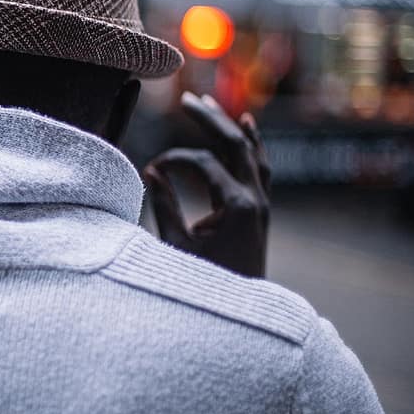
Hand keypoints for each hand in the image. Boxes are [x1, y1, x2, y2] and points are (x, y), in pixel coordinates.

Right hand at [143, 92, 270, 277]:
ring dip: (229, 125)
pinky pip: (261, 166)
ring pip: (250, 151)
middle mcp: (256, 199)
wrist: (240, 313)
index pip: (203, 164)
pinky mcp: (260, 209)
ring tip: (207, 102)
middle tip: (185, 100)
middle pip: (235, 144)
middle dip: (209, 119)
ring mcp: (263, 203)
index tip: (151, 169)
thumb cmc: (205, 283)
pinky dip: (254, 143)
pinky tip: (247, 122)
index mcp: (238, 206)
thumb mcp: (177, 246)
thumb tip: (151, 170)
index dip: (174, 161)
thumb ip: (164, 205)